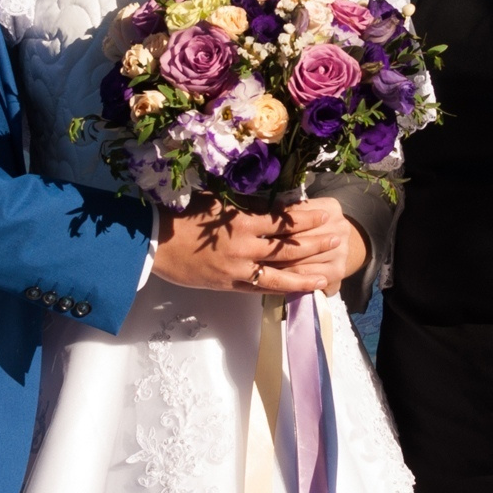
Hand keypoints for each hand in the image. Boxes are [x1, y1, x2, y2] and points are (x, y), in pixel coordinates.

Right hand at [152, 198, 351, 295]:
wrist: (155, 243)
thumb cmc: (184, 216)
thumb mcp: (217, 202)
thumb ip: (245, 206)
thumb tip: (273, 204)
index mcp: (242, 221)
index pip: (283, 220)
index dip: (307, 218)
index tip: (326, 214)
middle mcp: (245, 247)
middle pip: (288, 247)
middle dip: (315, 243)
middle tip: (336, 239)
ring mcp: (238, 269)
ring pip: (280, 274)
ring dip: (306, 273)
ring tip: (327, 273)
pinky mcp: (229, 285)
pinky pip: (261, 289)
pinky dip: (282, 290)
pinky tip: (297, 290)